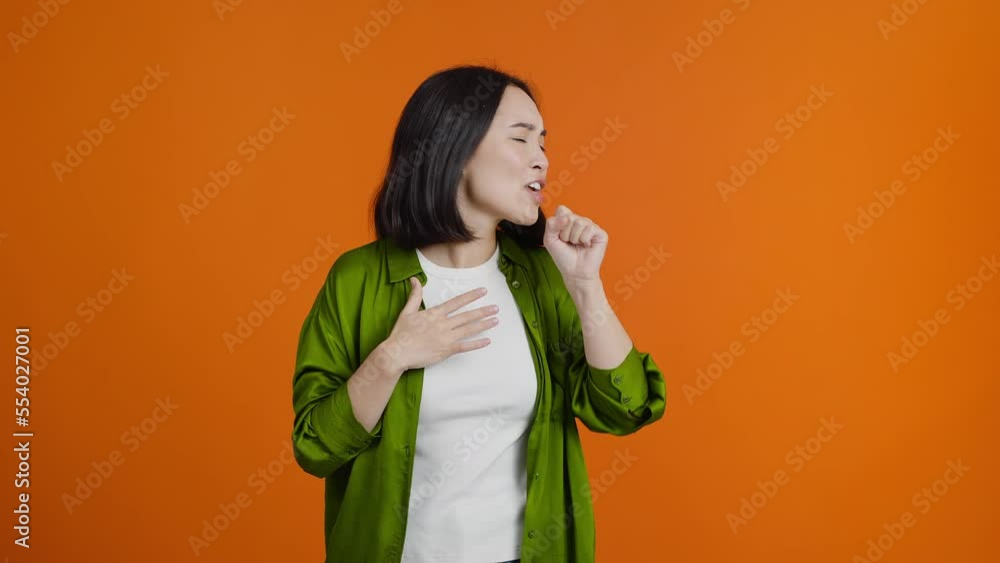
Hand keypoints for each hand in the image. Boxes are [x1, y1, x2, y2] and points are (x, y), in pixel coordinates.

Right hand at [382, 277, 498, 371]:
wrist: (397, 353)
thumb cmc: (401, 333)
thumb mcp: (407, 311)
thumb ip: (415, 295)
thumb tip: (414, 279)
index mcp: (435, 314)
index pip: (457, 302)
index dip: (471, 296)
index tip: (483, 292)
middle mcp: (443, 324)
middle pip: (467, 316)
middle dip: (483, 311)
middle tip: (496, 308)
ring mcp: (446, 338)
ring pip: (469, 329)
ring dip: (483, 324)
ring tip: (495, 320)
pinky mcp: (446, 351)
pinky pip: (465, 346)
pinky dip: (477, 344)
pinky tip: (487, 341)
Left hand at [543, 204, 608, 286]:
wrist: (574, 272)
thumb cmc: (563, 256)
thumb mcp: (550, 239)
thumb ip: (552, 224)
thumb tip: (567, 217)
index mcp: (569, 220)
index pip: (562, 210)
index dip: (558, 224)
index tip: (559, 236)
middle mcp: (581, 221)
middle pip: (569, 216)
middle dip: (565, 233)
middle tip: (569, 243)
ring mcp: (591, 226)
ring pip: (579, 222)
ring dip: (574, 238)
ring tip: (577, 245)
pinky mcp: (601, 233)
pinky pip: (589, 229)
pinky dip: (584, 240)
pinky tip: (586, 246)